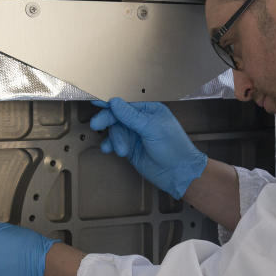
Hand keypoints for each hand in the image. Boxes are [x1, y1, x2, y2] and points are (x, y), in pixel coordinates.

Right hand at [90, 98, 206, 198]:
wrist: (178, 173)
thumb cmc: (175, 148)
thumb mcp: (152, 128)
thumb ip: (131, 116)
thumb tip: (116, 102)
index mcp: (150, 110)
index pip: (127, 103)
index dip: (112, 103)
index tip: (97, 102)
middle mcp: (142, 121)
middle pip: (118, 116)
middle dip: (108, 120)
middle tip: (97, 124)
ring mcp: (135, 135)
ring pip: (115, 130)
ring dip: (115, 139)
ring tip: (122, 150)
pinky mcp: (130, 148)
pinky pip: (115, 143)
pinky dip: (110, 145)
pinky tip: (109, 149)